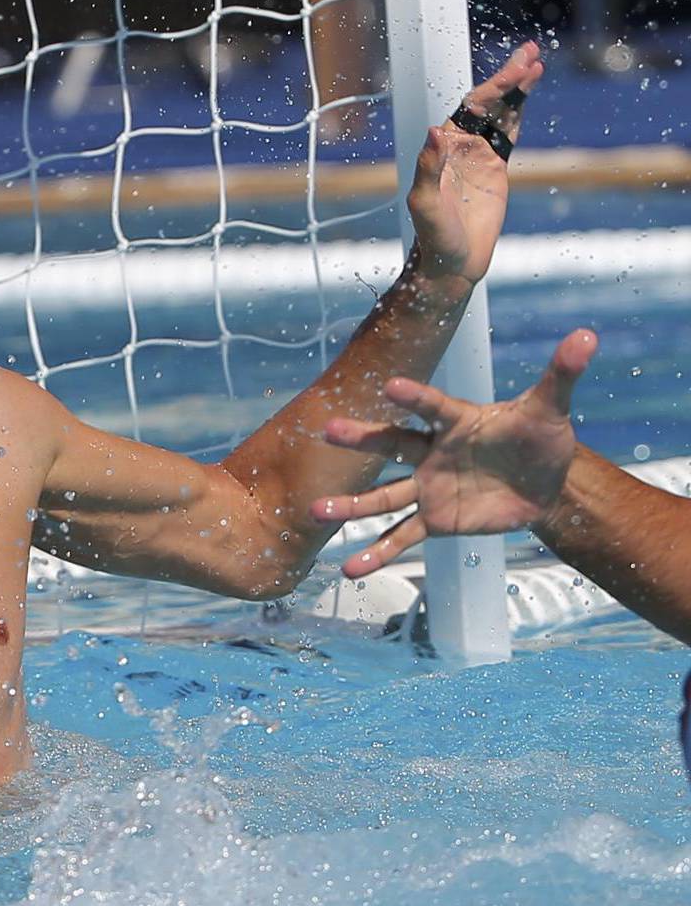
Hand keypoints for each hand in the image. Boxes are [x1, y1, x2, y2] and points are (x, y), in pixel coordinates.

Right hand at [310, 328, 594, 576]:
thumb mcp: (550, 408)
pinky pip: (402, 537)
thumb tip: (588, 336)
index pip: (433, 406)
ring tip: (317, 512)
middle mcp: (433, 452)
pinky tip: (350, 569)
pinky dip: (377, 554)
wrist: (542, 484)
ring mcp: (429, 488)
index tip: (390, 387)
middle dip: (361, 439)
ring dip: (351, 506)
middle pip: (392, 445)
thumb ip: (561, 374)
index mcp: (457, 421)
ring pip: (384, 498)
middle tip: (327, 430)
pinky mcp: (436, 520)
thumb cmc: (540, 437)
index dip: (414, 397)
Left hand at [406, 38, 542, 287]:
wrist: (450, 261)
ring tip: (535, 64)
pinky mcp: (494, 170)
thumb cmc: (433, 235)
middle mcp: (459, 146)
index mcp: (442, 148)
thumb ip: (430, 167)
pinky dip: (519, 113)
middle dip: (508, 78)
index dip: (493, 87)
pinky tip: (528, 95)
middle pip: (487, 104)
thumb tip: (435, 130)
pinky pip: (508, 134)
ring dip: (516, 90)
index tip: (515, 69)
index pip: (470, 108)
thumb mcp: (426, 202)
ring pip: (500, 114)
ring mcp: (478, 156)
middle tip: (530, 52)